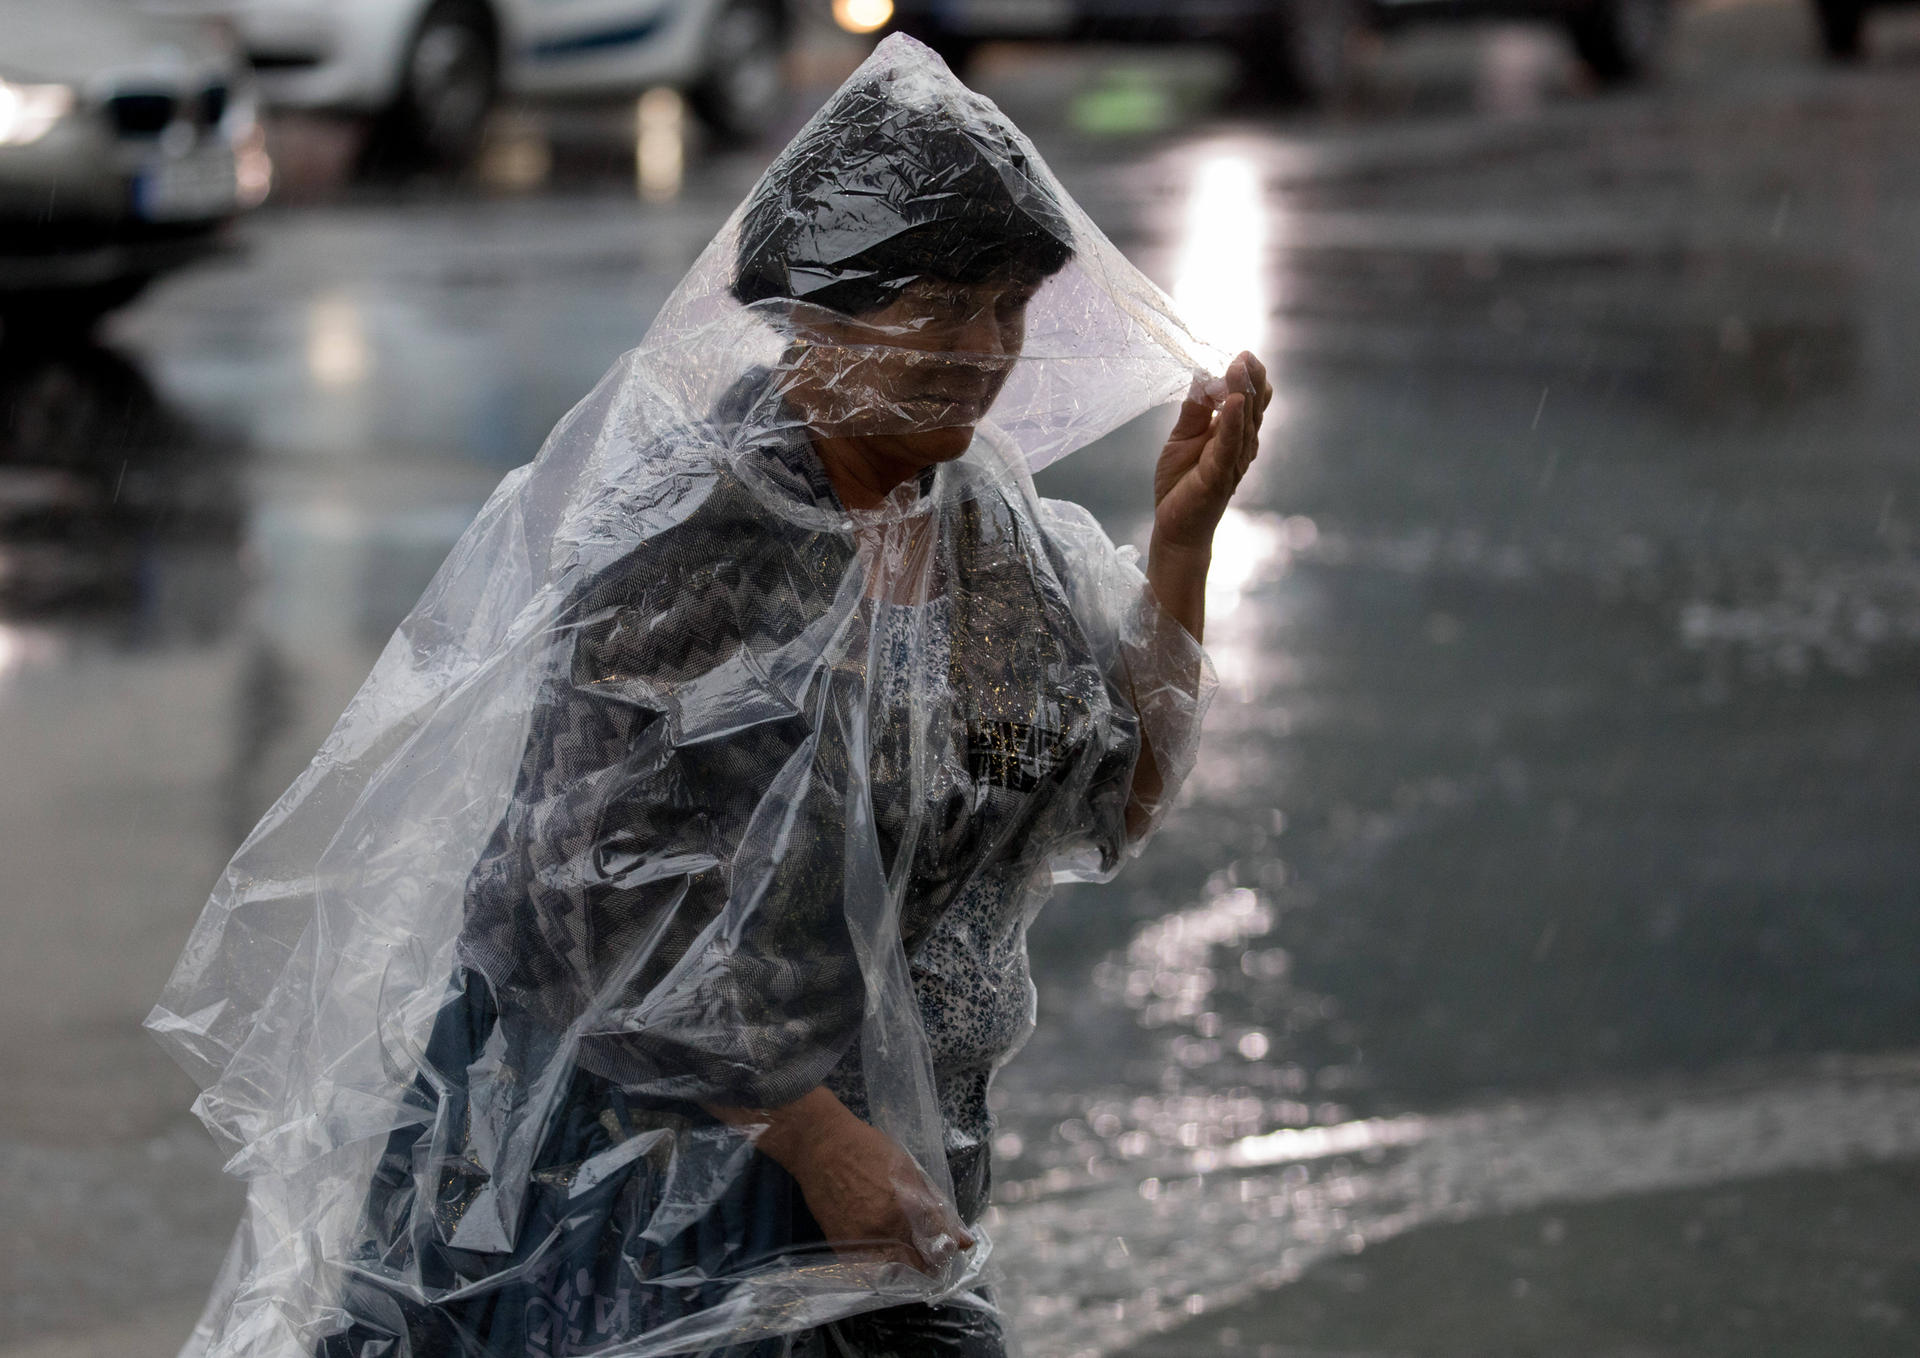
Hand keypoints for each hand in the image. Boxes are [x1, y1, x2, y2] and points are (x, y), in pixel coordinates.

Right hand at [783, 1113, 974, 1272]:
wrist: (821, 1145)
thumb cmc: (869, 1149)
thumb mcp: (910, 1170)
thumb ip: (936, 1207)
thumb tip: (964, 1240)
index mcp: (907, 1206)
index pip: (938, 1246)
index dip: (946, 1251)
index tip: (946, 1251)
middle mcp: (885, 1228)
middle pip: (917, 1266)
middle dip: (929, 1265)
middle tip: (930, 1258)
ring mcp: (861, 1240)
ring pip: (893, 1273)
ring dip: (906, 1270)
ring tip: (910, 1259)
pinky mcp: (841, 1245)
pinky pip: (868, 1270)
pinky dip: (881, 1269)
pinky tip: (886, 1256)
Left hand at [1152, 351, 1272, 553]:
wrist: (1175, 527)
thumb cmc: (1181, 485)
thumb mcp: (1182, 438)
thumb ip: (1194, 411)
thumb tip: (1201, 377)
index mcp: (1232, 435)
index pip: (1247, 401)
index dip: (1247, 378)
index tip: (1243, 355)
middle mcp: (1240, 447)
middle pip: (1252, 408)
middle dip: (1250, 379)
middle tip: (1246, 355)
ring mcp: (1233, 462)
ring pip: (1243, 423)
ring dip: (1242, 393)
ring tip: (1239, 367)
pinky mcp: (1219, 476)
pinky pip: (1229, 446)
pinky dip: (1231, 423)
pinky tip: (1233, 403)